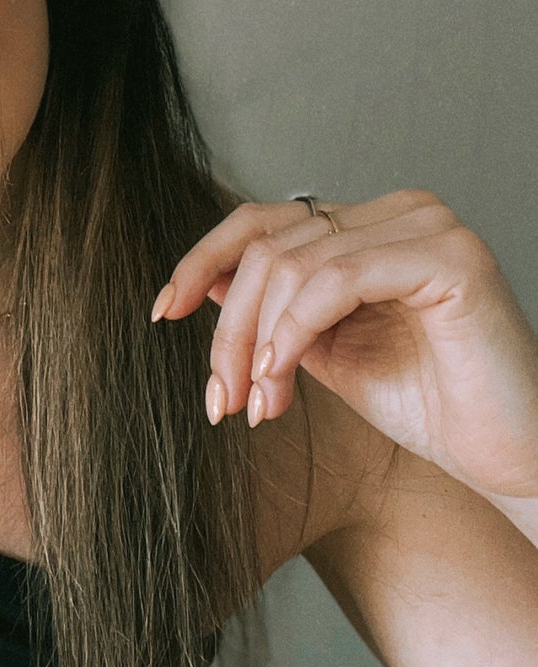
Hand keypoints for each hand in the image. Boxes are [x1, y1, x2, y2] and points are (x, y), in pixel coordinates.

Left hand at [152, 190, 537, 504]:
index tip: (164, 312)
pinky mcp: (449, 258)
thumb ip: (277, 313)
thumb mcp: (329, 352)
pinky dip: (293, 332)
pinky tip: (279, 379)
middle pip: (268, 245)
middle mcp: (400, 209)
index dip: (203, 260)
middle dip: (228, 329)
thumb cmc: (432, 406)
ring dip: (256, 343)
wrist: (513, 456)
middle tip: (220, 400)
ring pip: (292, 263)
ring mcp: (428, 225)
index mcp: (371, 224)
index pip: (264, 221)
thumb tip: (204, 284)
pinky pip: (335, 280)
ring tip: (258, 405)